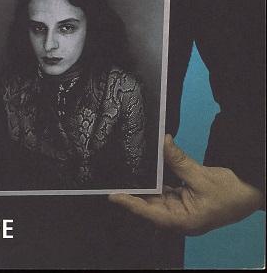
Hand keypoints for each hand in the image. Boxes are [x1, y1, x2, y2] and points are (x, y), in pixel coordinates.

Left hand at [109, 134, 262, 234]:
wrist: (249, 194)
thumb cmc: (229, 193)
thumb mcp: (202, 176)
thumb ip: (179, 161)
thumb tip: (163, 141)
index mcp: (184, 221)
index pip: (151, 214)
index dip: (132, 205)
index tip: (114, 196)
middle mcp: (179, 218)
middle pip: (151, 205)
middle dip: (135, 193)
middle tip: (115, 178)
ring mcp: (181, 209)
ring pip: (157, 196)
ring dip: (145, 185)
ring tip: (126, 172)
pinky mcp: (183, 199)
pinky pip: (165, 189)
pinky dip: (157, 180)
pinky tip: (146, 170)